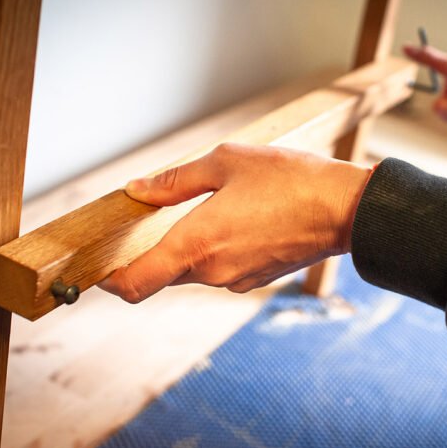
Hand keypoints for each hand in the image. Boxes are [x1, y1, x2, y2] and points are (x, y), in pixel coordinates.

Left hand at [99, 144, 370, 302]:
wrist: (346, 209)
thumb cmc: (288, 180)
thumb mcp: (225, 163)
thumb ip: (175, 181)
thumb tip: (137, 191)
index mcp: (195, 244)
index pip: (134, 284)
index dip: (110, 281)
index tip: (100, 268)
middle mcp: (211, 272)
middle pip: (162, 273)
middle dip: (154, 250)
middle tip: (154, 215)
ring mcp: (236, 280)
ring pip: (193, 270)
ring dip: (190, 247)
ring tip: (211, 207)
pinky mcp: (256, 279)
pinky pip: (221, 269)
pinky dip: (217, 250)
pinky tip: (239, 218)